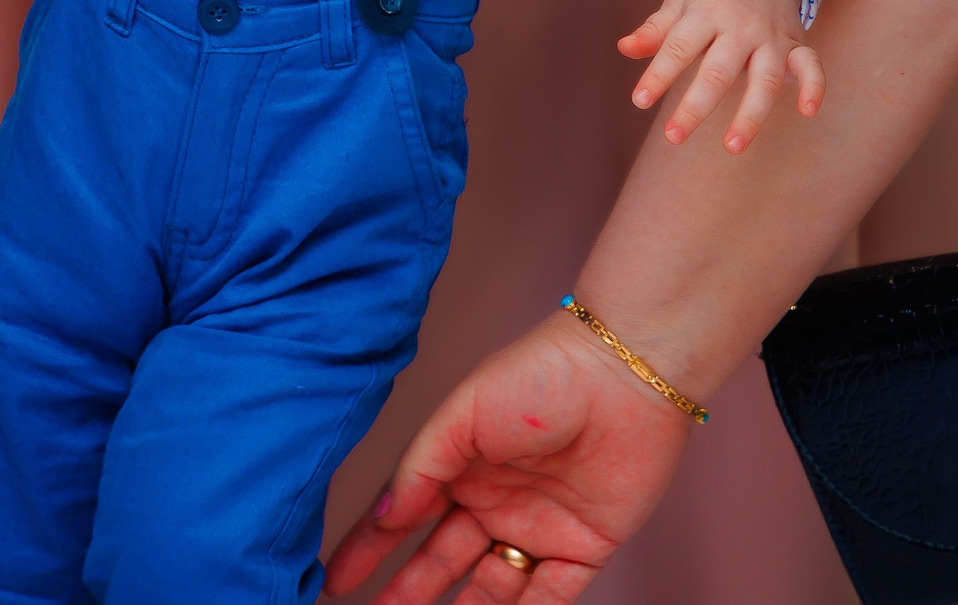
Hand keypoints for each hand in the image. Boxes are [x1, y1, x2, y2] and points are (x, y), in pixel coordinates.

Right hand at [326, 312, 691, 602]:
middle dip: (407, 591)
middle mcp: (494, 500)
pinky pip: (549, 597)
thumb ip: (421, 470)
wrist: (622, 374)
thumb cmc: (537, 377)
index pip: (406, 516)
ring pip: (490, 586)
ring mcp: (538, 526)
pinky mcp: (584, 547)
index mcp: (461, 464)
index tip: (335, 581)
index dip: (370, 548)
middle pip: (441, 559)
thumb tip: (385, 518)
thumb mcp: (461, 417)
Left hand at [616, 0, 818, 152]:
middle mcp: (741, 26)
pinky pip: (811, 66)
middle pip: (718, 71)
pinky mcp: (797, 44)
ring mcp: (771, 37)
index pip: (679, 47)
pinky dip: (814, 87)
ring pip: (764, 79)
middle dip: (695, 106)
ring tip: (731, 147)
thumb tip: (624, 48)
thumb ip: (655, 29)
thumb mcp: (679, 1)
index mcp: (705, 13)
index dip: (658, 75)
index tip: (640, 101)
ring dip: (750, 115)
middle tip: (673, 137)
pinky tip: (807, 113)